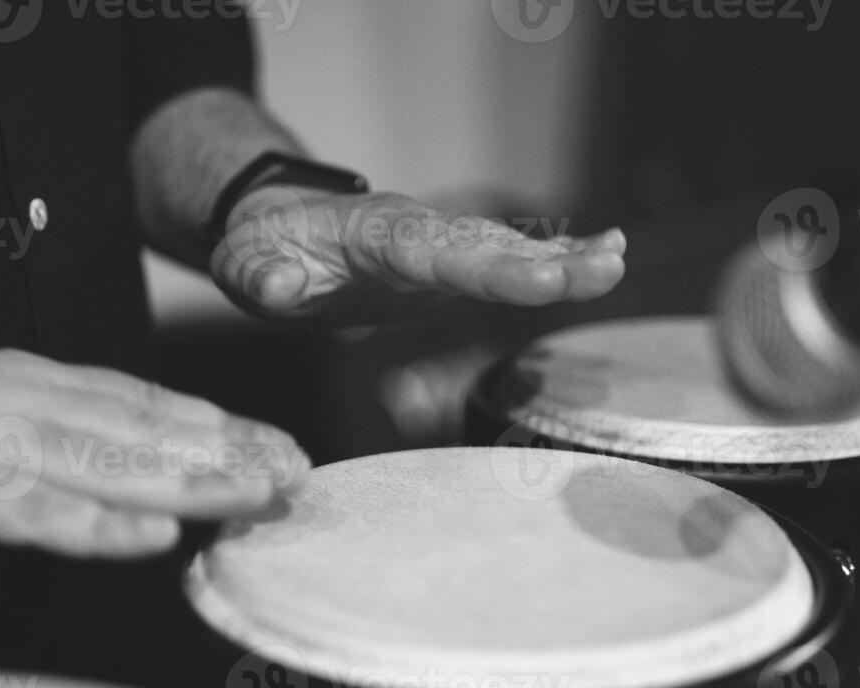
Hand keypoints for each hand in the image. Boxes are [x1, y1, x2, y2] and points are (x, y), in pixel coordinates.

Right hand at [0, 349, 307, 558]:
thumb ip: (56, 429)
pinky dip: (92, 526)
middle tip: (296, 475)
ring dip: (184, 482)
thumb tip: (136, 463)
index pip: (146, 400)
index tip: (283, 448)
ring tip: (253, 499)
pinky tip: (148, 541)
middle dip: (226, 452)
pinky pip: (29, 511)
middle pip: (141, 427)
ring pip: (101, 462)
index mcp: (31, 376)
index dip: (220, 425)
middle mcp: (17, 395)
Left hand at [211, 187, 626, 322]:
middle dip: (542, 260)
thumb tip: (281, 286)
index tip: (536, 277)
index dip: (484, 265)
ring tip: (616, 262)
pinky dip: (557, 258)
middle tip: (601, 270)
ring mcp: (440, 244)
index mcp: (371, 233)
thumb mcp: (243, 264)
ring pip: (506, 247)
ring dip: (563, 257)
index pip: (430, 250)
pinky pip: (508, 257)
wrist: (281, 230)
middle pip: (485, 246)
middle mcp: (417, 231)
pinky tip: (607, 258)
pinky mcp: (453, 263)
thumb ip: (260, 275)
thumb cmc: (266, 249)